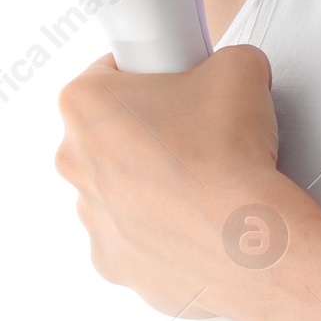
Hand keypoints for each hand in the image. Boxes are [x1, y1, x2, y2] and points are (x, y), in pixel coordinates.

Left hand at [53, 44, 296, 320]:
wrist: (246, 238)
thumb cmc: (227, 158)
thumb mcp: (239, 69)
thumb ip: (225, 59)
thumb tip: (233, 69)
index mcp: (85, 104)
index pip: (111, 72)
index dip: (152, 73)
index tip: (176, 84)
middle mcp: (74, 162)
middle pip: (111, 132)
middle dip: (152, 129)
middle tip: (199, 132)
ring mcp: (90, 217)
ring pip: (120, 187)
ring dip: (154, 181)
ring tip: (205, 180)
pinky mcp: (113, 261)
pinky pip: (133, 236)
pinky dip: (161, 229)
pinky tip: (197, 219)